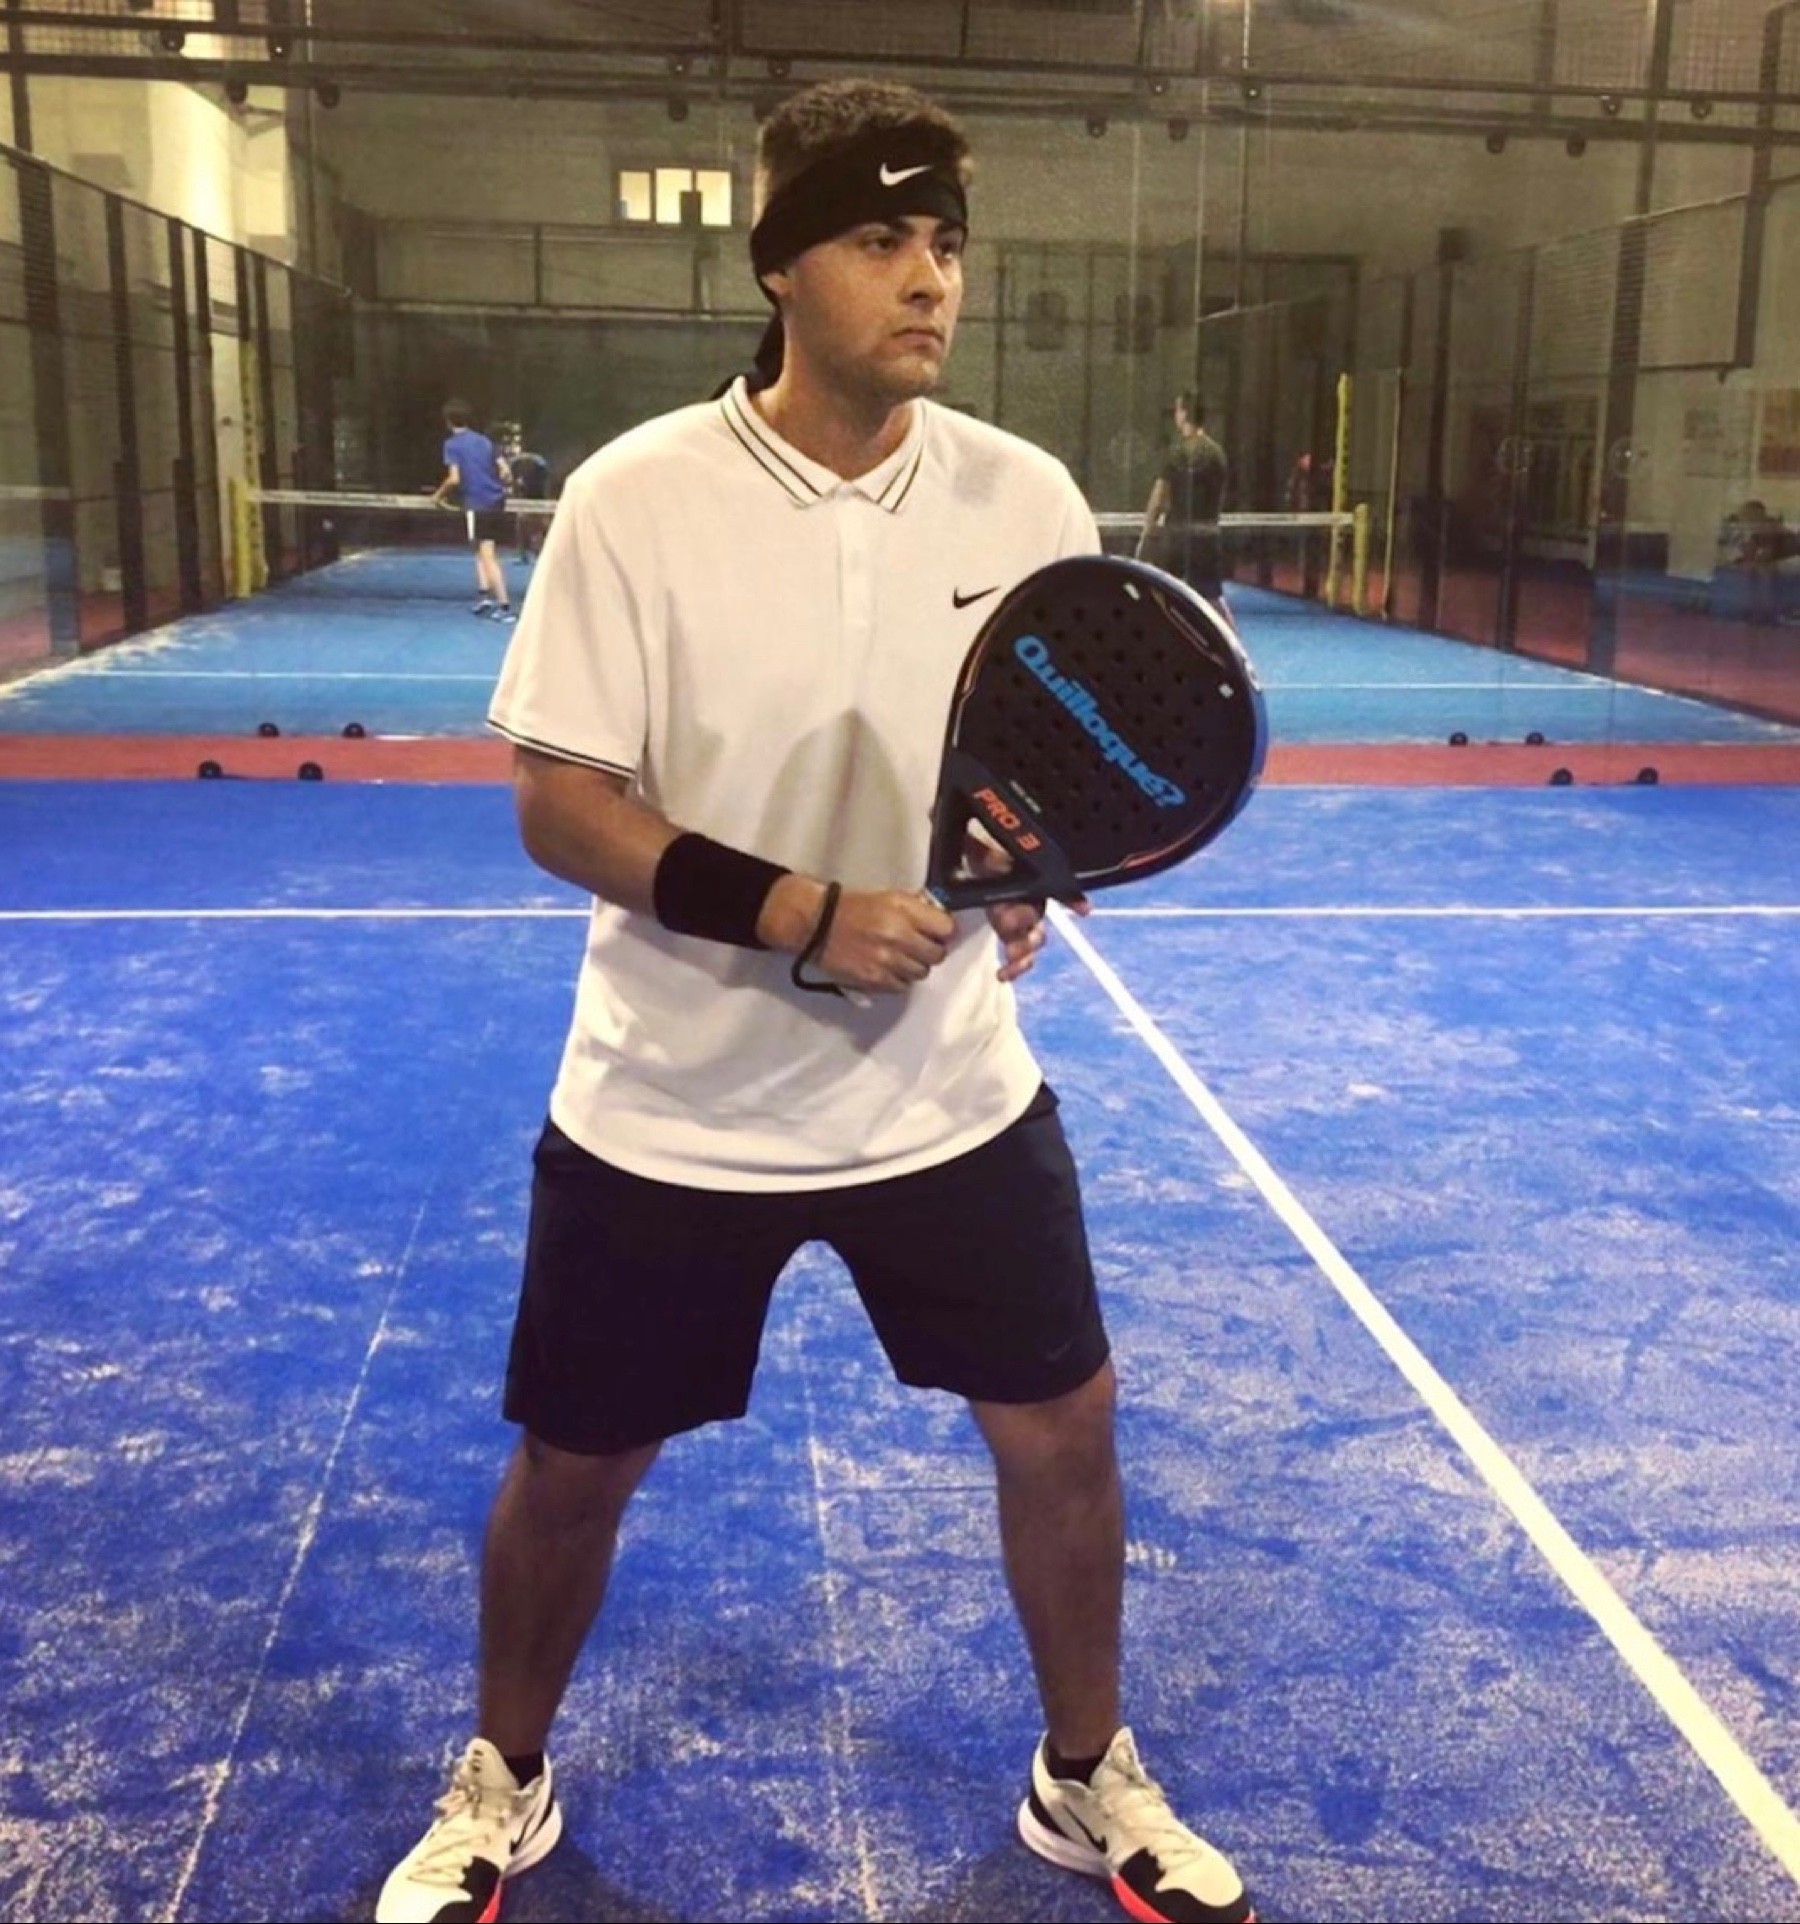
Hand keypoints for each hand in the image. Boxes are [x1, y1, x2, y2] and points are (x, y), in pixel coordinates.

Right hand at [761, 875, 953, 995]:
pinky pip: (902, 986)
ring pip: (921, 973)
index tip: (938, 933)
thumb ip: (917, 909)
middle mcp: (898, 935)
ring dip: (913, 966)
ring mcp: (887, 960)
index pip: (946, 928)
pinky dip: (898, 979)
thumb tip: (940, 921)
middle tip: (919, 947)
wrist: (816, 924)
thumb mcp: (888, 897)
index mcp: (903, 910)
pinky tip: (887, 968)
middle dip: (930, 951)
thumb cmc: (850, 908)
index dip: (944, 932)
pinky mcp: (875, 979)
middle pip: (937, 955)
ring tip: (898, 957)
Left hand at [961, 831, 1088, 982]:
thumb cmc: (981, 861)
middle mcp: (1032, 898)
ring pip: (1035, 938)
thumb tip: (935, 811)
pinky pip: (1023, 957)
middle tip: (1005, 920)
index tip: (1083, 910)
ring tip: (1011, 955)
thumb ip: (965, 836)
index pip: (1055, 882)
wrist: (974, 879)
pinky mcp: (1015, 939)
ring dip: (1024, 947)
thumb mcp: (973, 847)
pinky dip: (1017, 967)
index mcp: (1027, 875)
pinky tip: (1003, 974)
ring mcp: (1025, 922)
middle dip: (1023, 918)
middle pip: (1037, 913)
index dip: (1071, 897)